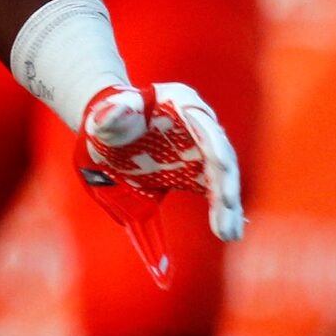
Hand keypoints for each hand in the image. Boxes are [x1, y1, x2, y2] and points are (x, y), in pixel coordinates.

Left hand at [76, 82, 246, 265]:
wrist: (112, 126)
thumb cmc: (110, 115)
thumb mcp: (106, 113)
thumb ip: (110, 115)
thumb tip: (109, 116)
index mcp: (181, 101)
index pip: (205, 127)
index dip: (215, 149)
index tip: (223, 169)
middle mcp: (199, 123)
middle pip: (221, 156)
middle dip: (225, 186)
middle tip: (227, 215)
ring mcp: (200, 147)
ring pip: (222, 176)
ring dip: (227, 205)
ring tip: (229, 234)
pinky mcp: (194, 168)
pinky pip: (213, 190)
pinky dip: (221, 210)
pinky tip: (228, 231)